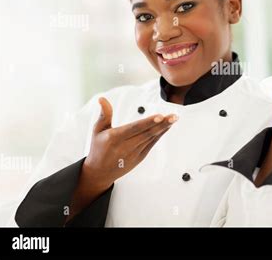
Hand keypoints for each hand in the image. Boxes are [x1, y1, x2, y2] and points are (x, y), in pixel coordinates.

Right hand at [66, 97, 176, 221]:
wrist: (100, 172)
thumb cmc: (98, 148)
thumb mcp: (97, 131)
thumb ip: (104, 115)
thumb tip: (103, 99)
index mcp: (114, 138)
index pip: (134, 128)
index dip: (148, 122)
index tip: (160, 116)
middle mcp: (125, 147)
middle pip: (147, 133)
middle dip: (162, 124)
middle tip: (174, 116)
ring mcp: (134, 153)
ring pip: (151, 138)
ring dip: (164, 128)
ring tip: (174, 118)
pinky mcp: (140, 157)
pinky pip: (152, 144)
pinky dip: (160, 134)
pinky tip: (167, 126)